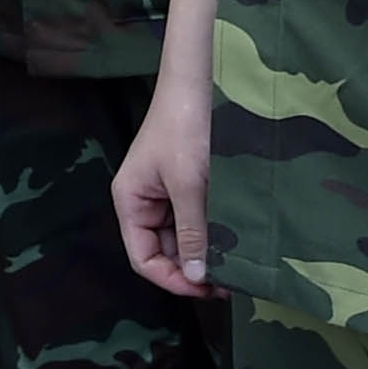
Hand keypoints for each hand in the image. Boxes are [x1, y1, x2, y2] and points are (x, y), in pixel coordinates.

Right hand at [111, 72, 216, 300]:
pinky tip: (235, 238)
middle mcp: (144, 202)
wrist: (201, 79)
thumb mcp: (189, 184)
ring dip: (207, 250)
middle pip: (164, 252)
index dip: (173, 280)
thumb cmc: (186, 127)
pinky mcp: (187, 184)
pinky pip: (196, 218)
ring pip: (184, 237)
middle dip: (193, 267)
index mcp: (130, 202)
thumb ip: (193, 232)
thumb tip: (195, 277)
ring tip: (237, 261)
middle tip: (232, 280)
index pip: (144, 259)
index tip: (207, 288)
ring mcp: (166, 193)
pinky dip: (213, 231)